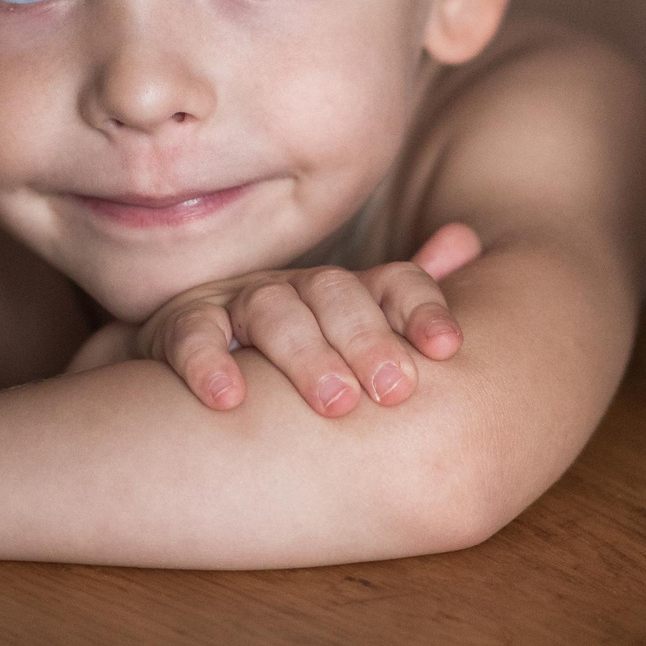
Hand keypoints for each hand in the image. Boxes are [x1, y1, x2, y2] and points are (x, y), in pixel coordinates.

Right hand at [131, 221, 481, 416]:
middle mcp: (294, 287)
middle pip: (336, 295)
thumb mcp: (349, 331)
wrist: (180, 363)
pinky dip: (209, 364)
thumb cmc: (284, 355)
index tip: (449, 350)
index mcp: (342, 291)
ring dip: (306, 356)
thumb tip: (467, 241)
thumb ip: (406, 297)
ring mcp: (234, 302)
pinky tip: (230, 399)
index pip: (393, 282)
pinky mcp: (179, 327)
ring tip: (335, 404)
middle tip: (395, 391)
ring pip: (273, 312)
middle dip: (368, 340)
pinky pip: (192, 337)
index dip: (422, 309)